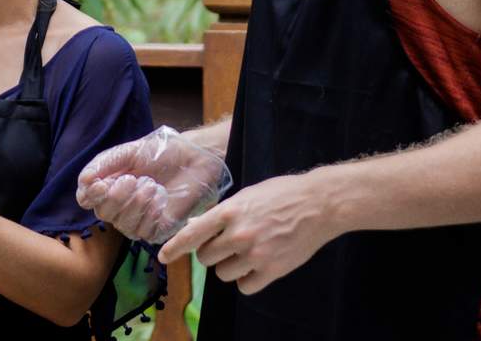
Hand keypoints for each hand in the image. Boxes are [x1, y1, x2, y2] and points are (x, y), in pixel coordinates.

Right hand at [75, 125, 230, 243]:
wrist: (192, 159)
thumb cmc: (160, 152)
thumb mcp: (128, 151)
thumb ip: (104, 164)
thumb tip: (84, 181)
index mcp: (108, 184)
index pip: (86, 199)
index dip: (90, 195)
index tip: (101, 184)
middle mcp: (118, 205)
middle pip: (103, 213)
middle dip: (117, 197)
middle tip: (135, 179)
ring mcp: (137, 219)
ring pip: (123, 225)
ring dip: (137, 205)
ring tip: (153, 186)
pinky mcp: (156, 229)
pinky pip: (144, 232)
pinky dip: (150, 216)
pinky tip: (160, 200)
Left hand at [158, 171, 341, 294]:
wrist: (317, 204)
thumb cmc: (280, 194)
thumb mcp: (245, 196)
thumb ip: (221, 214)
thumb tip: (196, 227)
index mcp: (228, 212)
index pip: (191, 234)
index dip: (174, 248)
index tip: (163, 257)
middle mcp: (238, 235)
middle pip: (205, 258)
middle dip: (211, 253)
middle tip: (225, 245)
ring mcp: (255, 254)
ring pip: (223, 274)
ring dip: (229, 267)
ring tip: (246, 253)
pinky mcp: (272, 270)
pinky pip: (245, 287)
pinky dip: (248, 280)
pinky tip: (257, 266)